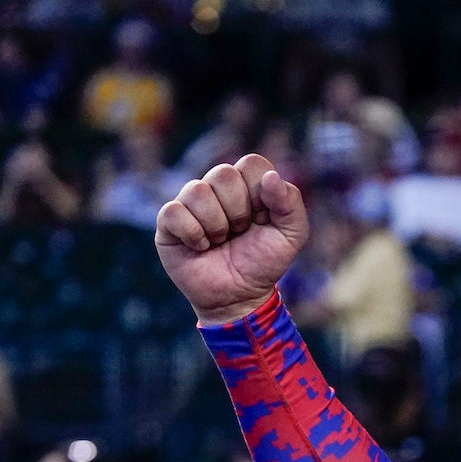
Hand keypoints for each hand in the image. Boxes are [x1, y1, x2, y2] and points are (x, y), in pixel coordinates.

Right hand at [155, 154, 309, 326]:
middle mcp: (216, 187)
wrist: (239, 297)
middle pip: (224, 173)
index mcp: (247, 184)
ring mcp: (190, 202)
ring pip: (198, 190)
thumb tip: (270, 177)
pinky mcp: (168, 220)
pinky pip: (174, 212)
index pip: (252, 164)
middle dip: (239, 211)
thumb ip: (291, 203)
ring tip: (221, 241)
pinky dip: (193, 234)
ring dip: (217, 225)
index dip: (260, 193)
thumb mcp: (292, 236)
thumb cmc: (263, 263)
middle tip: (240, 232)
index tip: (263, 219)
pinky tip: (201, 247)